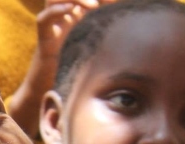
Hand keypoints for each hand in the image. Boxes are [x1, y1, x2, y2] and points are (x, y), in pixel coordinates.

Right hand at [7, 0, 112, 133]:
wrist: (59, 93)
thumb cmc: (85, 73)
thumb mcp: (105, 52)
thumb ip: (117, 38)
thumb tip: (141, 28)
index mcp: (81, 17)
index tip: (118, 2)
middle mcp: (66, 19)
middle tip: (107, 0)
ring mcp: (54, 28)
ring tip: (92, 5)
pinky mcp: (44, 40)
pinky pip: (43, 19)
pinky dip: (55, 11)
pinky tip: (70, 11)